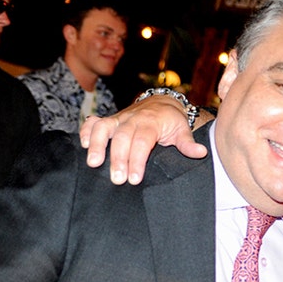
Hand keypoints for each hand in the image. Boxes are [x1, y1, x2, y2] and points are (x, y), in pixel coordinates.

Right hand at [80, 97, 208, 184]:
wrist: (161, 102)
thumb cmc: (171, 120)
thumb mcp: (182, 130)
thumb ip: (187, 143)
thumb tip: (200, 152)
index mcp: (150, 122)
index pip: (142, 142)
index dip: (137, 160)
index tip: (135, 179)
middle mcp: (132, 119)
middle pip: (121, 138)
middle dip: (118, 159)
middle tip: (117, 179)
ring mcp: (118, 118)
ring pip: (103, 128)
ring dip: (96, 145)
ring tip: (93, 164)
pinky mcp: (109, 120)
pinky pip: (93, 122)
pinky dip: (86, 131)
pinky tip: (82, 146)